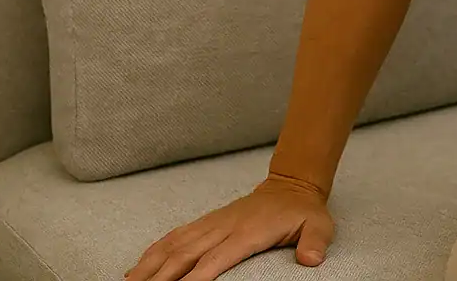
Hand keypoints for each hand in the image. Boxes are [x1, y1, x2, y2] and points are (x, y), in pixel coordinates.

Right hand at [124, 174, 334, 280]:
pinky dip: (153, 252)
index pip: (216, 259)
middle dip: (160, 277)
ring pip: (174, 245)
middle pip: (185, 255)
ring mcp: (212, 223)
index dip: (195, 277)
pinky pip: (174, 236)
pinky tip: (137, 269)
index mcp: (248, 232)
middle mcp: (224, 227)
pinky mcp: (206, 222)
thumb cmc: (303, 212)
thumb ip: (315, 242)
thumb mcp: (319, 226)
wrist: (292, 185)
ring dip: (149, 266)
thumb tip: (311, 260)